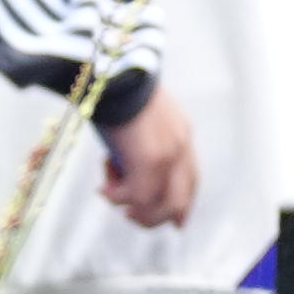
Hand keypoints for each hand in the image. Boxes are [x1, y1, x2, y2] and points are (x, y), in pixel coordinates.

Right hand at [101, 90, 199, 230]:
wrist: (111, 70)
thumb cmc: (112, 86)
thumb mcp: (132, 114)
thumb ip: (137, 138)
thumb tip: (119, 158)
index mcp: (181, 131)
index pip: (190, 178)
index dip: (183, 204)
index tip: (175, 223)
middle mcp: (181, 145)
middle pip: (182, 199)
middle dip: (157, 216)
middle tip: (130, 216)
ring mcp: (169, 155)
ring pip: (161, 205)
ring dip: (135, 210)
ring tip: (109, 194)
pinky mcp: (151, 161)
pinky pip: (137, 196)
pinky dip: (117, 197)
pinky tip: (102, 188)